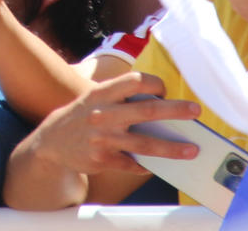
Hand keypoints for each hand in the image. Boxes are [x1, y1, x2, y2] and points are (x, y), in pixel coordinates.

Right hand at [28, 71, 203, 177]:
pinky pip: (132, 164)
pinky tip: (158, 166)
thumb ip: (121, 98)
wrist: (51, 141)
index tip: (166, 90)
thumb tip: (159, 104)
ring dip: (171, 148)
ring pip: (145, 144)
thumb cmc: (82, 115)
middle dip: (175, 111)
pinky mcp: (102, 159)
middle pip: (147, 111)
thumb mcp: (94, 98)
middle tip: (195, 111)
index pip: (135, 81)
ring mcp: (103, 138)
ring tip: (191, 150)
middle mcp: (103, 114)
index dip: (155, 84)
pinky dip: (147, 165)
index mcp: (102, 93)